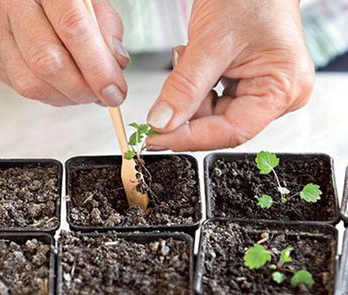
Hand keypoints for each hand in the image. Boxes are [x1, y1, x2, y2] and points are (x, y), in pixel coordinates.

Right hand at [0, 0, 128, 106]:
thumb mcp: (88, 0)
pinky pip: (20, 88)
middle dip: (82, 90)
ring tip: (82, 90)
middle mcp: (11, 5)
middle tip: (101, 95)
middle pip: (47, 62)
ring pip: (31, 84)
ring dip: (65, 97)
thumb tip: (116, 66)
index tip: (115, 91)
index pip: (73, 28)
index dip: (98, 68)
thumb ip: (106, 29)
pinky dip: (50, 94)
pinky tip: (60, 84)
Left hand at [146, 0, 313, 150]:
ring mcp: (260, 86)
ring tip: (185, 59)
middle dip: (185, 115)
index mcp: (281, 88)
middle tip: (156, 110)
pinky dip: (193, 86)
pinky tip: (191, 61)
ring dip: (188, 95)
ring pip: (212, 111)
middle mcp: (275, 93)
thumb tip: (162, 123)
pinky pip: (212, 97)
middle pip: (221, 123)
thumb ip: (184, 88)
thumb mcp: (211, 43)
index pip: (232, 131)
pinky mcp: (245, 80)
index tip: (158, 138)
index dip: (191, 138)